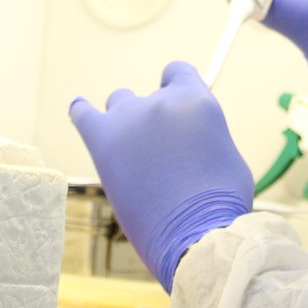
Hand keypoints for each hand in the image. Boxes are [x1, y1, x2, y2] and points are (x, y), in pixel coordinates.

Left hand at [69, 61, 252, 290]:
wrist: (194, 235)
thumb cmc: (221, 203)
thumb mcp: (226, 153)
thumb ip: (203, 132)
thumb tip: (189, 135)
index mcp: (195, 100)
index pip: (178, 73)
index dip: (178, 91)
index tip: (177, 113)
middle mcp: (161, 102)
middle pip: (150, 96)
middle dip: (156, 118)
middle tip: (162, 154)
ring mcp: (129, 120)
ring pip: (120, 103)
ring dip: (127, 122)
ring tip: (133, 154)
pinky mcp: (102, 142)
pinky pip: (83, 113)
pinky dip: (82, 111)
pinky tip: (80, 110)